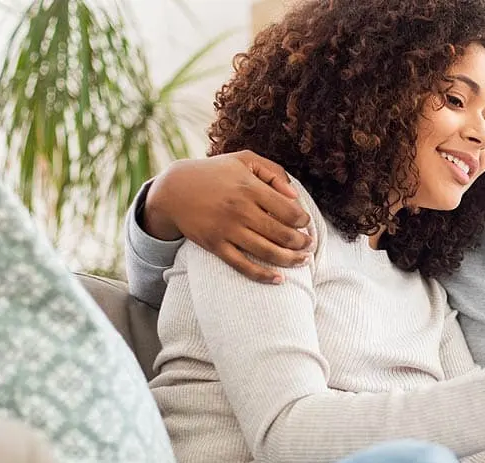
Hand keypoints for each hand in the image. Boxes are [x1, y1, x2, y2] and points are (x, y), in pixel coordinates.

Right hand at [143, 150, 311, 283]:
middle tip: (310, 245)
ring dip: (291, 260)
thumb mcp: (245, 160)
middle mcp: (240, 210)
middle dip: (303, 243)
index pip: (290, 212)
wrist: (174, 189)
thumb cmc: (215, 172)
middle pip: (283, 235)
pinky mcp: (214, 245)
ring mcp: (226, 229)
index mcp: (250, 188)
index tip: (306, 224)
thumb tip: (295, 197)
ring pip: (267, 252)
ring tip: (303, 261)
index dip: (304, 221)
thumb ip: (274, 173)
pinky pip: (242, 265)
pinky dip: (263, 275)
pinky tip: (279, 279)